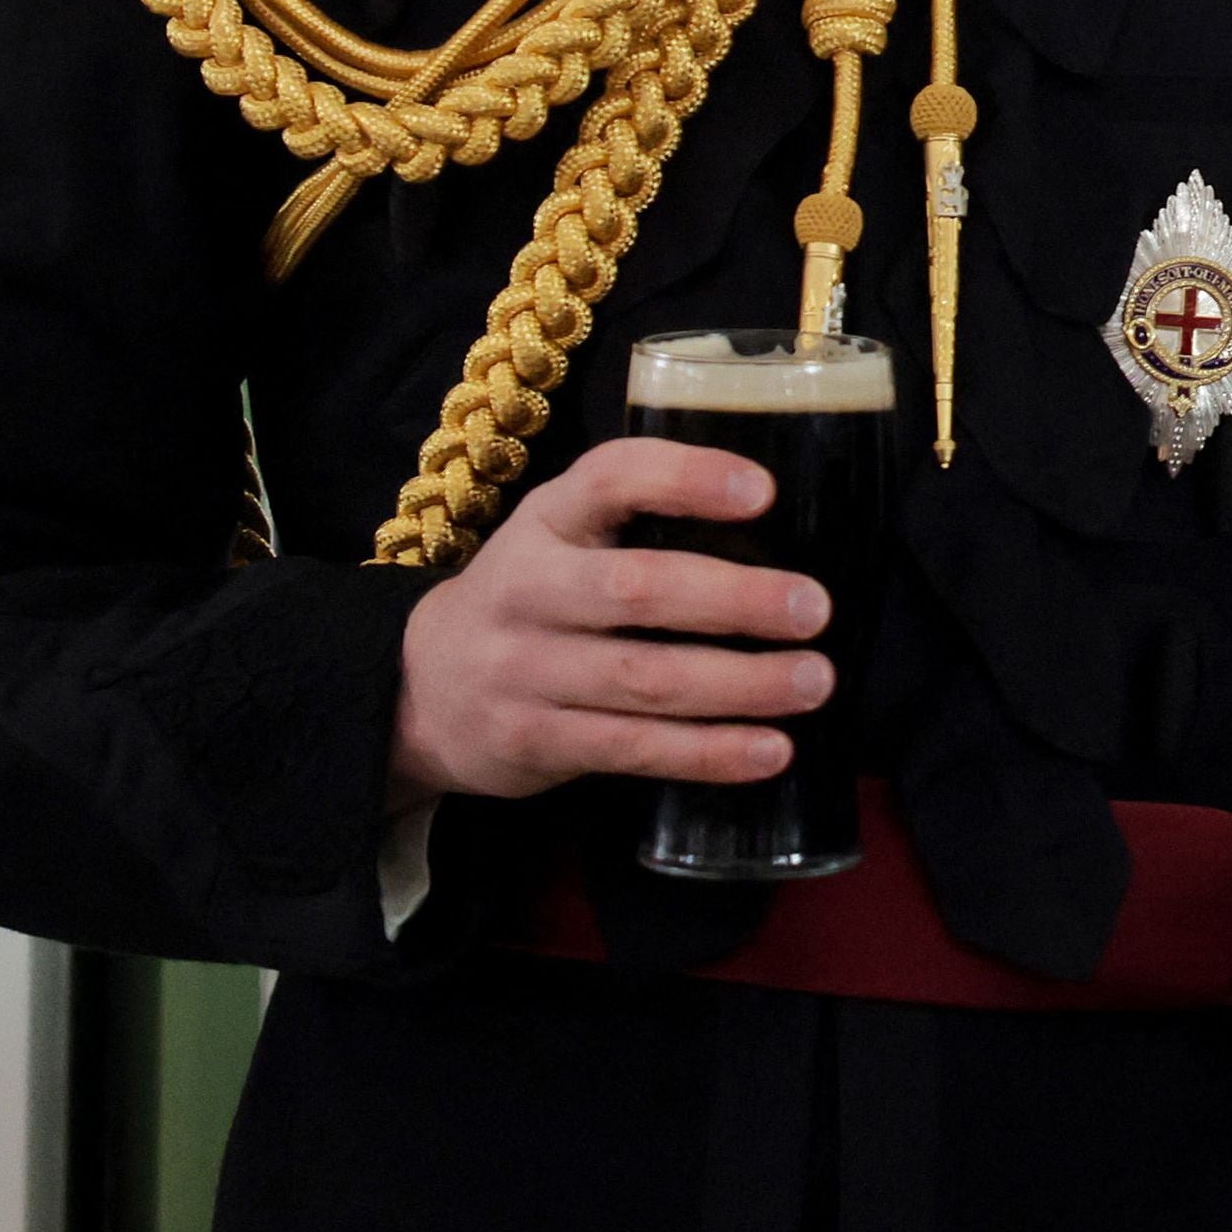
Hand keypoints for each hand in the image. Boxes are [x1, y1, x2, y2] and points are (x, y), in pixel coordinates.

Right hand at [386, 439, 832, 807]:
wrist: (416, 687)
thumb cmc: (533, 595)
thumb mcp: (561, 535)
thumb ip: (640, 522)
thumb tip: (784, 531)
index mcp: (547, 519)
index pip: (612, 478)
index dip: (687, 479)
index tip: (764, 491)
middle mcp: (528, 588)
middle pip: (637, 590)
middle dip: (734, 600)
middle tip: (814, 609)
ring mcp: (524, 671)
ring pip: (643, 679)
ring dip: (739, 685)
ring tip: (813, 682)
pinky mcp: (533, 742)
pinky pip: (632, 748)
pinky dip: (707, 752)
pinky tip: (770, 750)